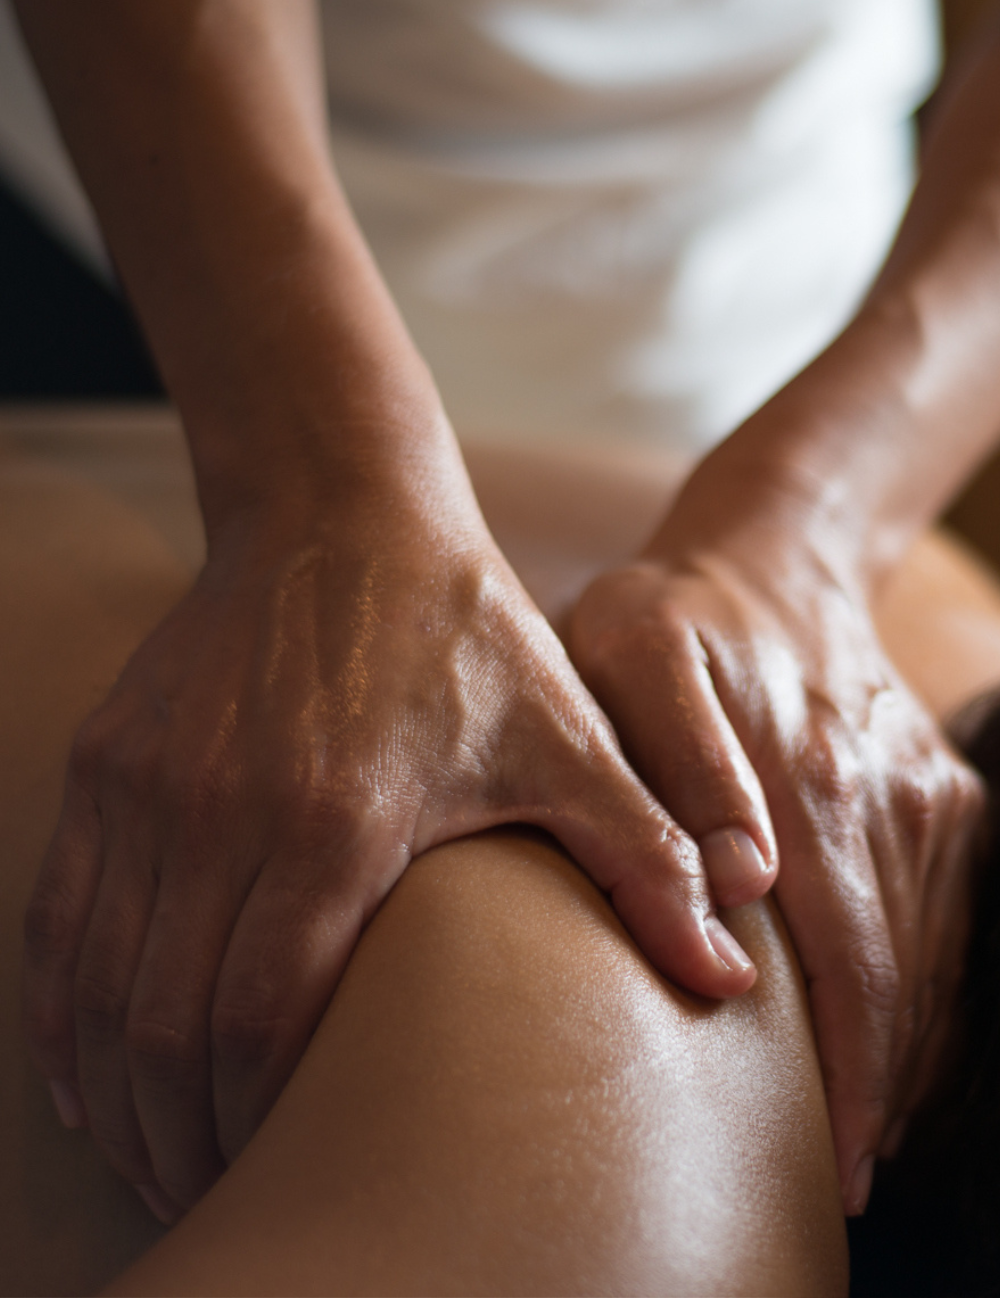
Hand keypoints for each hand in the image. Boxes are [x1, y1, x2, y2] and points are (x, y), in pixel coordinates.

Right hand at [22, 456, 755, 1219]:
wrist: (342, 514)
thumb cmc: (463, 634)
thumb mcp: (569, 739)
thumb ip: (647, 859)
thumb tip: (728, 978)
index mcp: (337, 818)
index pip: (263, 1018)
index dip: (263, 1117)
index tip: (290, 1163)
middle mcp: (220, 809)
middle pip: (168, 1029)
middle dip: (186, 1133)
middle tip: (223, 1181)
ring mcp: (149, 786)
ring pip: (98, 989)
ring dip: (115, 1093)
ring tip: (155, 1150)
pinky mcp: (109, 762)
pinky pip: (58, 919)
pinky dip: (61, 1012)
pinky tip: (85, 1068)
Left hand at [566, 459, 985, 1214]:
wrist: (770, 554)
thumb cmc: (672, 615)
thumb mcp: (634, 656)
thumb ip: (680, 766)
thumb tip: (745, 884)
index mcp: (811, 779)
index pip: (848, 963)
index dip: (851, 1072)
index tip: (836, 1158)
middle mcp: (888, 796)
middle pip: (902, 977)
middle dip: (882, 1089)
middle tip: (844, 1175)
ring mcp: (927, 795)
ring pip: (934, 955)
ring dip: (906, 1049)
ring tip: (862, 1125)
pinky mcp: (943, 792)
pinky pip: (951, 914)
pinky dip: (928, 987)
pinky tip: (896, 1036)